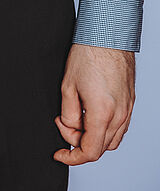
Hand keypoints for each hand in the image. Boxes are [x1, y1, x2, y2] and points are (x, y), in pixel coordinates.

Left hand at [54, 43, 134, 164]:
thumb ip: (68, 114)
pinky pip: (119, 126)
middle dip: (80, 142)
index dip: (72, 156)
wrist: (108, 33)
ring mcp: (127, 109)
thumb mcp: (67, 85)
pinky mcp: (130, 102)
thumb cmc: (88, 53)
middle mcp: (119, 115)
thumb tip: (69, 127)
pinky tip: (91, 114)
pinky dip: (105, 128)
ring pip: (112, 139)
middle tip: (64, 123)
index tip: (60, 153)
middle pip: (101, 148)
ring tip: (77, 117)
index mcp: (103, 113)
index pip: (90, 151)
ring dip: (94, 137)